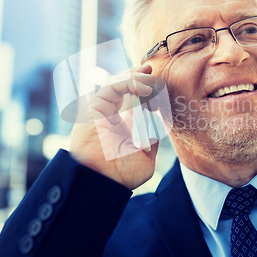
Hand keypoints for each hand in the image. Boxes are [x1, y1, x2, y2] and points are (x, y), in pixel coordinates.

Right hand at [69, 65, 158, 189]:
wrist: (102, 181)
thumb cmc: (121, 175)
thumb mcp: (146, 158)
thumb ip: (152, 142)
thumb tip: (159, 131)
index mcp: (119, 124)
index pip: (133, 99)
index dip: (147, 91)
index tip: (161, 91)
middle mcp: (109, 114)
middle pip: (124, 87)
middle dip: (141, 78)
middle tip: (156, 74)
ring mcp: (101, 109)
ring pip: (118, 82)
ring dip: (137, 77)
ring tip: (153, 78)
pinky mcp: (95, 106)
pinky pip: (113, 87)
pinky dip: (129, 82)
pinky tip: (145, 87)